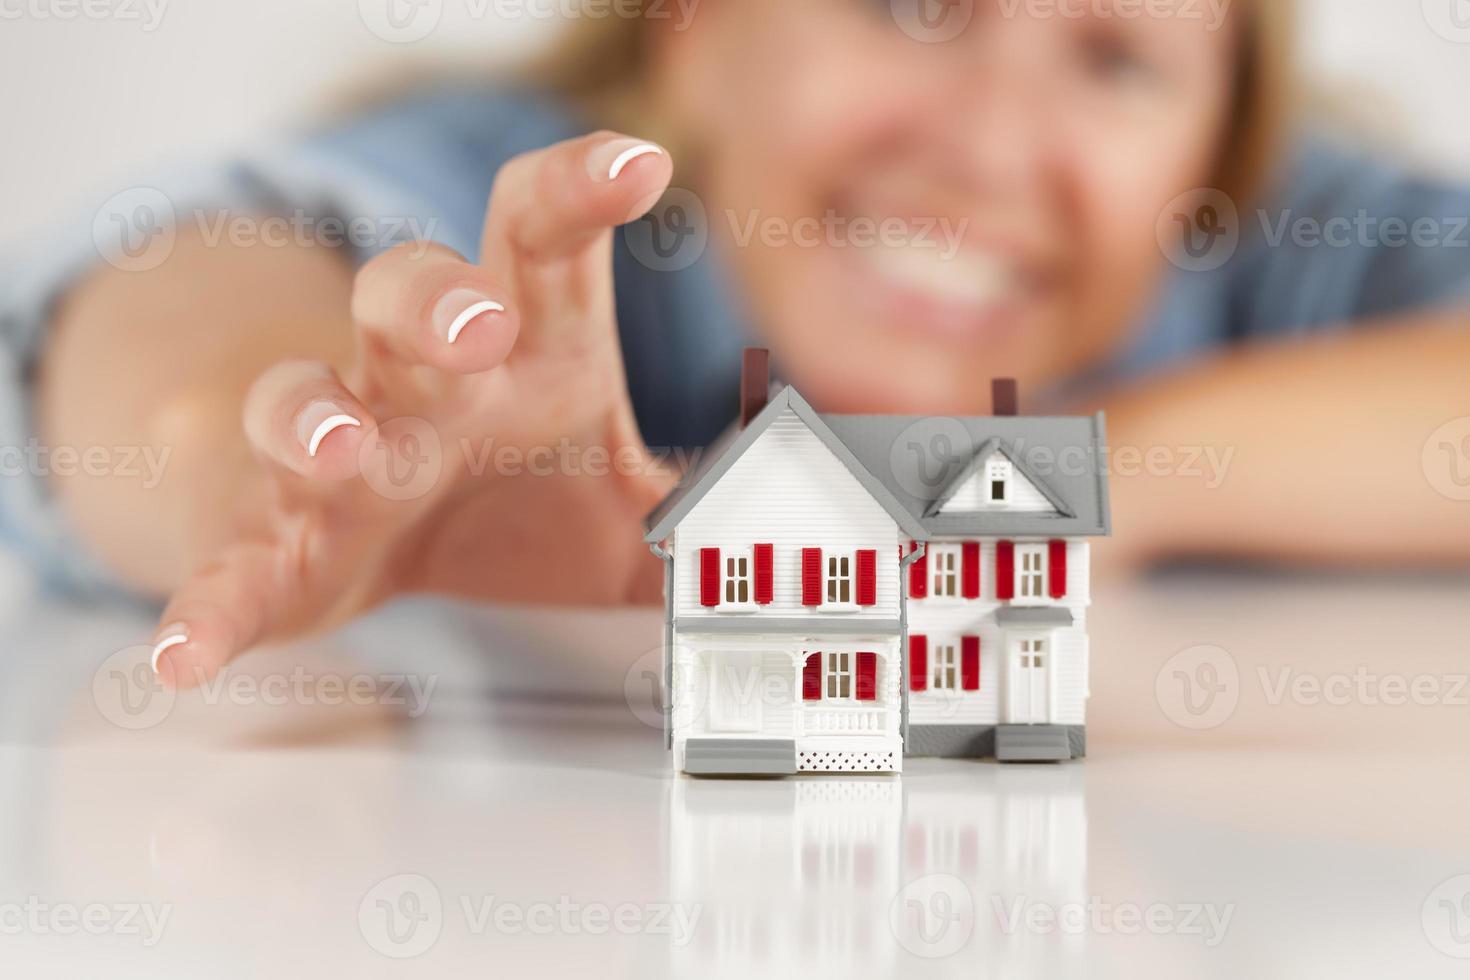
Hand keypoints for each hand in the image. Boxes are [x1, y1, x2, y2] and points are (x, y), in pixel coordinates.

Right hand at [149, 132, 677, 688]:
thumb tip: (817, 555)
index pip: (536, 237)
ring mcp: (336, 455)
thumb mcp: (626, 506)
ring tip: (349, 447)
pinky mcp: (277, 540)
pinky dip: (206, 602)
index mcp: (514, 343)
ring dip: (314, 416)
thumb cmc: (511, 492)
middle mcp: (417, 380)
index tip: (640, 168)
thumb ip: (712, 522)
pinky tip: (180, 655)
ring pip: (298, 398)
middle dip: (434, 302)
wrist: (383, 534)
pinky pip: (229, 562)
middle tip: (481, 325)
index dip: (578, 191)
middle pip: (404, 292)